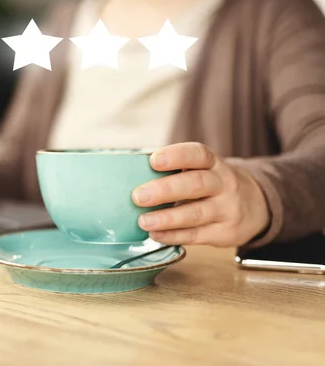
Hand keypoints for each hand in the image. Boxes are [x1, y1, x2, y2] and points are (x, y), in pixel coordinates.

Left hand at [132, 142, 269, 246]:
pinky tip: (156, 234)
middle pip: (196, 184)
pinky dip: (173, 235)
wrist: (256, 206)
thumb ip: (177, 171)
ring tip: (143, 221)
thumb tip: (132, 176)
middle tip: (138, 196)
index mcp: (214, 163)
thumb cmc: (213, 185)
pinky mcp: (226, 232)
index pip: (198, 154)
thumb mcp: (204, 170)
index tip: (153, 160)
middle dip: (165, 190)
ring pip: (196, 213)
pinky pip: (196, 235)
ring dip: (167, 218)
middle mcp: (224, 183)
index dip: (176, 156)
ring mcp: (227, 209)